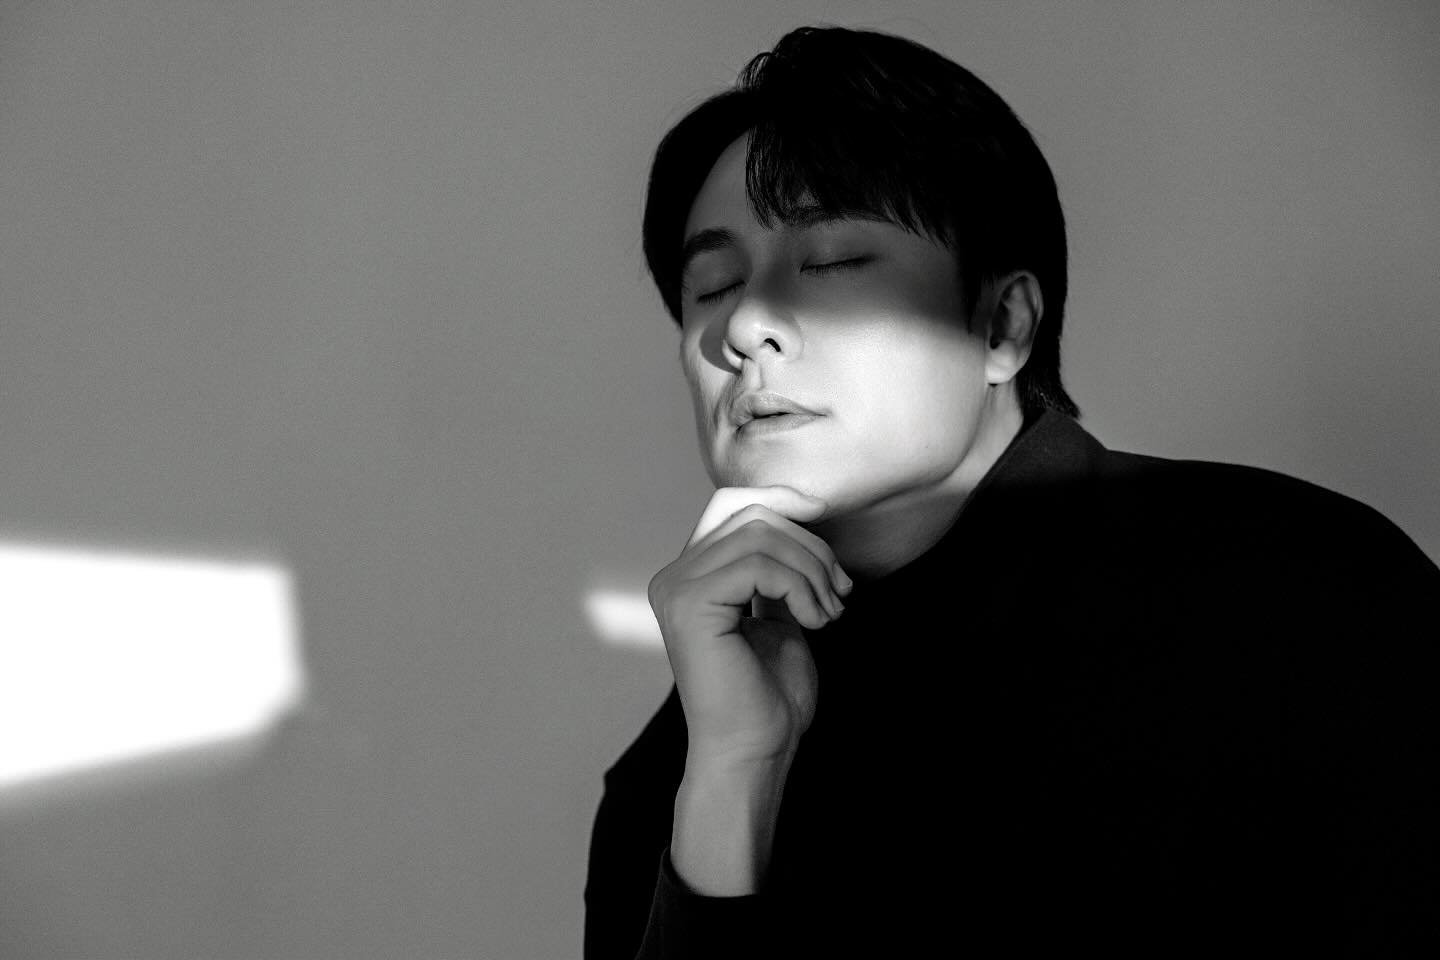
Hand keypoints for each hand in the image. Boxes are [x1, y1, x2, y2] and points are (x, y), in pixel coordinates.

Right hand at [647, 485, 852, 770]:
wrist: (754, 753)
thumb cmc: (768, 698)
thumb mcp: (780, 616)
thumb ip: (778, 572)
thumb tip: (801, 524)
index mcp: (689, 577)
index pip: (738, 511)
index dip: (788, 513)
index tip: (830, 545)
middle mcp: (673, 577)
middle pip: (752, 517)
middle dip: (810, 548)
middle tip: (841, 592)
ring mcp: (676, 589)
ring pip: (760, 536)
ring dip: (811, 571)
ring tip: (831, 612)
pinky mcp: (689, 604)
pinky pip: (759, 566)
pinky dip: (800, 588)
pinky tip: (815, 622)